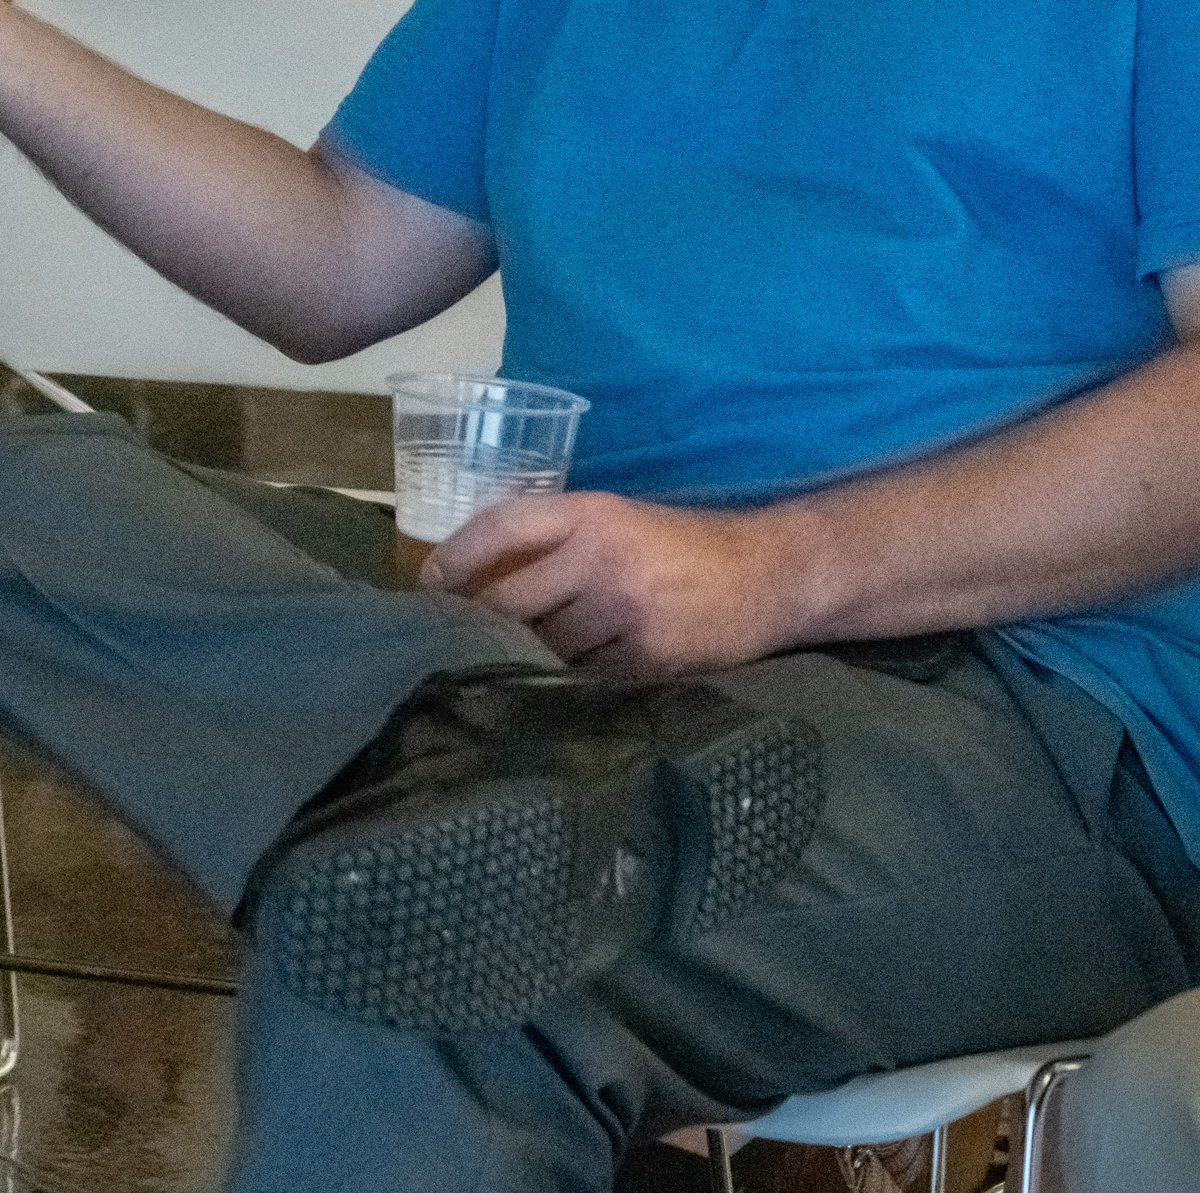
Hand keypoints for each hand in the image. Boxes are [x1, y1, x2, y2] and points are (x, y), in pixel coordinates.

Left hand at [424, 490, 813, 677]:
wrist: (772, 576)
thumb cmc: (686, 547)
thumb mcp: (621, 520)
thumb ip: (559, 541)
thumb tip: (479, 577)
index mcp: (593, 513)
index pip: (503, 525)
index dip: (457, 555)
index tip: (427, 583)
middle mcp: (602, 558)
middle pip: (510, 600)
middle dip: (480, 624)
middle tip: (454, 640)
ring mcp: (624, 613)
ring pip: (543, 646)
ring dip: (524, 658)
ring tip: (506, 668)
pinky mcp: (645, 660)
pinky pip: (583, 677)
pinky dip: (566, 682)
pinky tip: (560, 686)